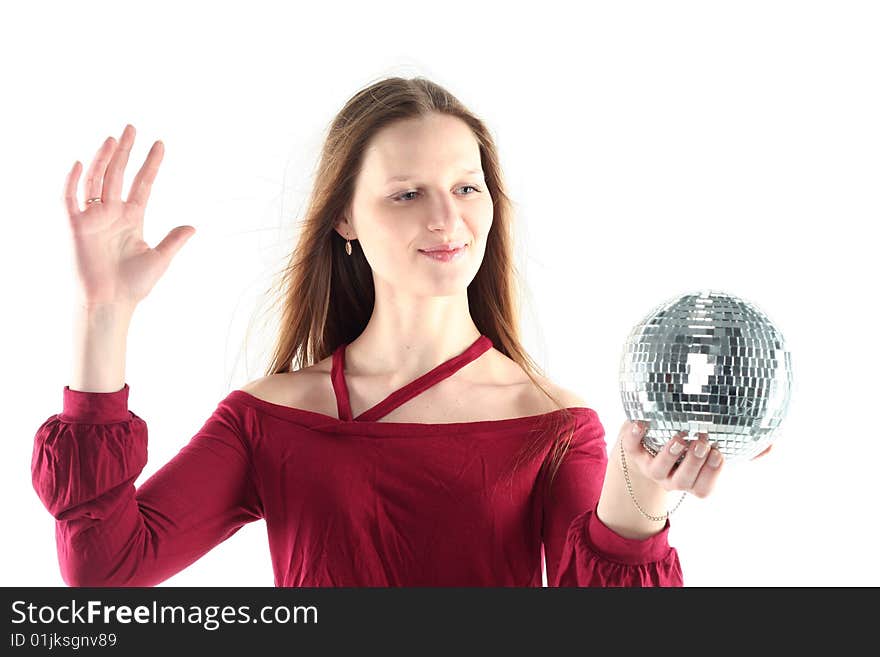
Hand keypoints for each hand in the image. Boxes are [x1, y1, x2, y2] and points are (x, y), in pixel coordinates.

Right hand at [64, 124, 195, 308]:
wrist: (111, 302)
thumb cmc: (134, 285)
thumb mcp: (160, 259)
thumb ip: (174, 240)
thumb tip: (194, 226)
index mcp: (133, 218)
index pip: (143, 184)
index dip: (151, 164)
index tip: (160, 144)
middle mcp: (112, 213)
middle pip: (119, 174)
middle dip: (126, 151)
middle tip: (132, 128)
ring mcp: (94, 218)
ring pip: (97, 180)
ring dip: (104, 159)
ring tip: (114, 139)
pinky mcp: (76, 226)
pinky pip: (70, 199)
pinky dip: (73, 181)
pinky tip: (80, 163)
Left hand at [620, 421, 771, 498]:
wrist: (646, 445)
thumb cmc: (688, 448)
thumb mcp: (711, 451)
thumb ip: (743, 449)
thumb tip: (772, 444)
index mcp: (693, 481)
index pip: (704, 489)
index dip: (712, 475)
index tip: (720, 453)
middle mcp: (671, 479)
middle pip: (684, 482)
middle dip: (694, 463)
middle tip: (702, 441)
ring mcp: (650, 467)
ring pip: (658, 471)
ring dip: (670, 453)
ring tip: (679, 436)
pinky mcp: (632, 452)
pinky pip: (630, 447)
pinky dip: (633, 436)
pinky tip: (640, 422)